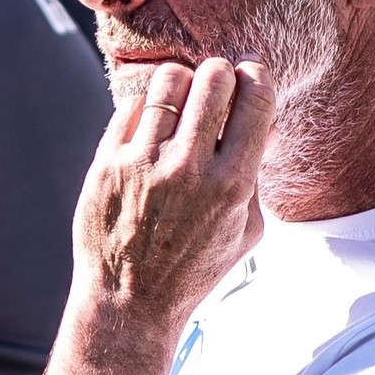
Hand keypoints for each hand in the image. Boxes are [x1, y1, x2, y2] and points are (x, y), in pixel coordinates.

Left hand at [73, 55, 275, 325]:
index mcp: (232, 185)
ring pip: (168, 80)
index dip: (257, 77)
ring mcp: (143, 164)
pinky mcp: (106, 163)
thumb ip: (258, 173)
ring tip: (182, 102)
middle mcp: (188, 169)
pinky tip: (151, 129)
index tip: (250, 79)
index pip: (255, 99)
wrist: (130, 301)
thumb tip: (268, 121)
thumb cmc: (194, 265)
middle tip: (216, 88)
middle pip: (213, 77)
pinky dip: (146, 110)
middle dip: (220, 74)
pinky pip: (131, 106)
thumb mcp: (246, 228)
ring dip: (182, 83)